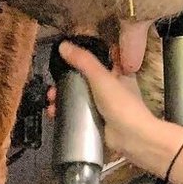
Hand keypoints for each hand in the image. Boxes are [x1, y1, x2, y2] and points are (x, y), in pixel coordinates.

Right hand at [51, 41, 162, 164]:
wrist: (130, 137)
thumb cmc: (122, 105)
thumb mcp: (101, 77)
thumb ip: (83, 61)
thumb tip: (64, 46)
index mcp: (119, 75)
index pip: (102, 60)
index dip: (85, 58)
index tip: (67, 58)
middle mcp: (112, 89)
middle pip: (85, 80)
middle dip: (66, 82)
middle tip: (53, 86)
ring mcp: (104, 106)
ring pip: (79, 97)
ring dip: (62, 97)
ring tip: (51, 100)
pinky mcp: (97, 121)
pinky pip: (78, 113)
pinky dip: (65, 112)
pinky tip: (55, 113)